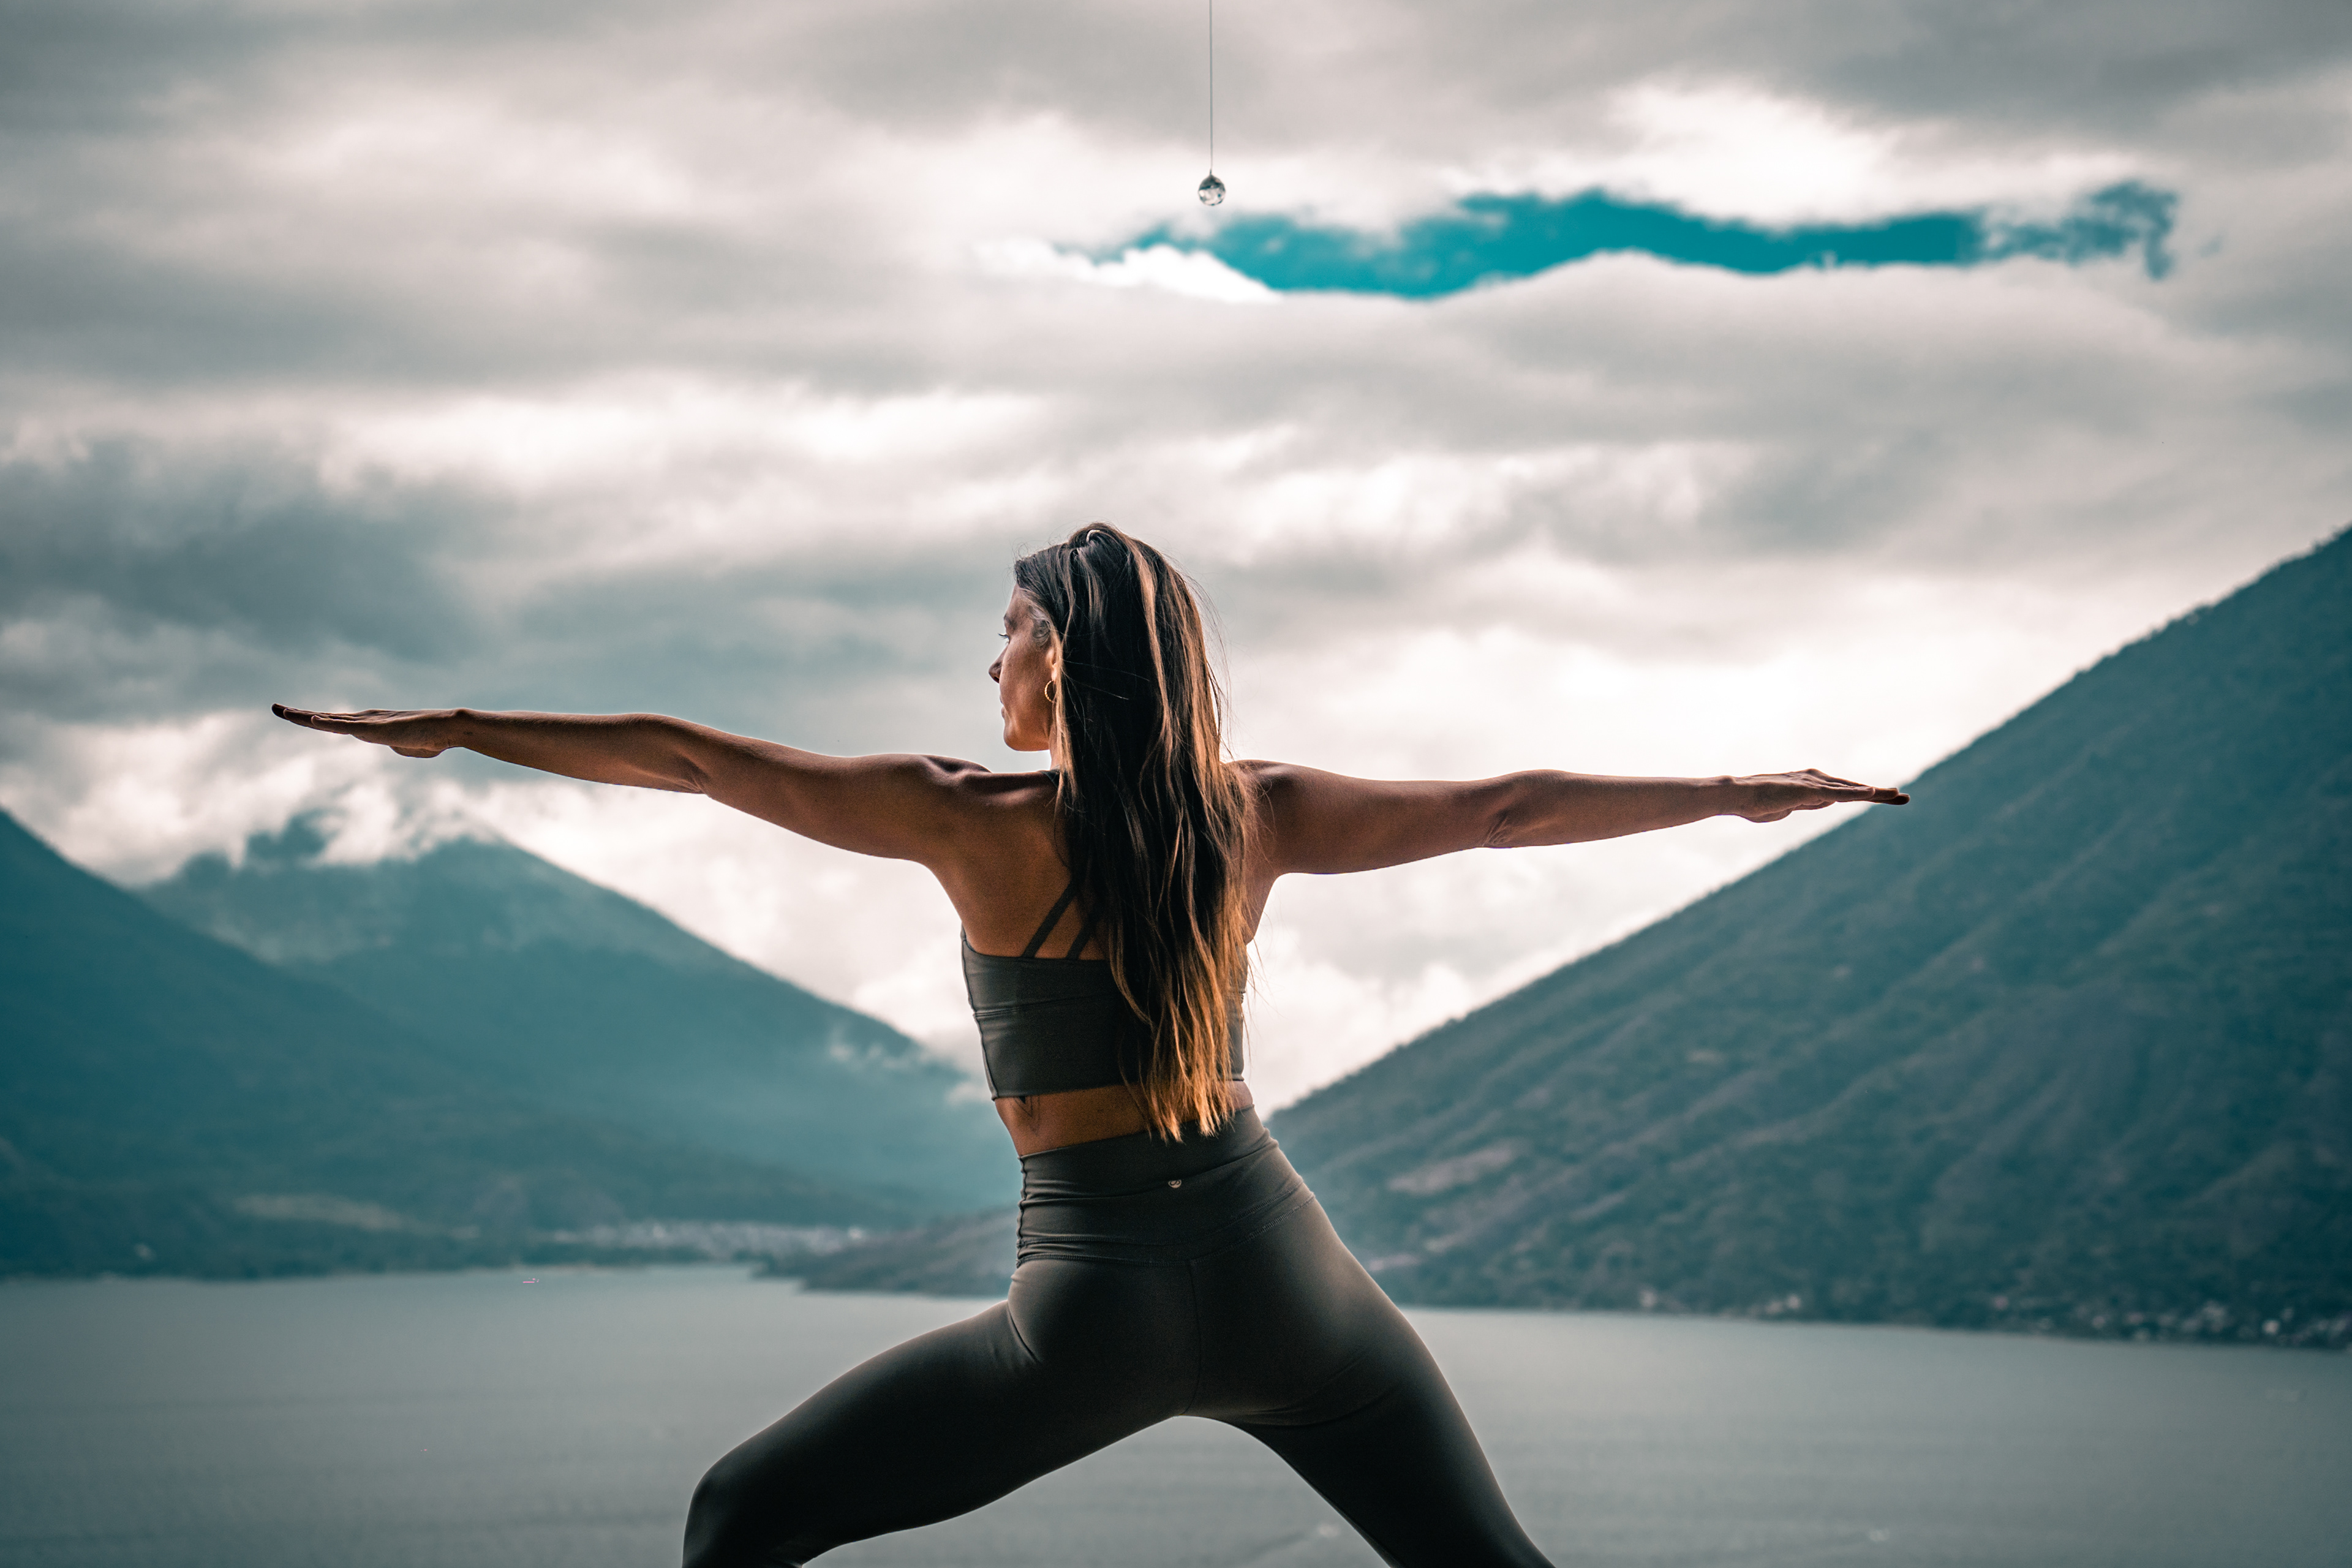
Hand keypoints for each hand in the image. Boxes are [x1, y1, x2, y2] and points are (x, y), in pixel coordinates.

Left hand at [272, 703, 458, 758]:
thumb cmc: (431, 738)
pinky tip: (312, 720)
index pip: (334, 722)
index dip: (314, 719)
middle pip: (324, 718)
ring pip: (329, 720)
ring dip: (304, 716)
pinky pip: (347, 727)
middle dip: (298, 714)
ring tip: (282, 712)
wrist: (447, 729)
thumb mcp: (408, 747)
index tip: (296, 716)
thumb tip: (397, 745)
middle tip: (275, 708)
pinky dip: (328, 723)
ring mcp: (367, 724)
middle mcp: (364, 720)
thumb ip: (397, 746)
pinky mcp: (375, 729)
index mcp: (369, 725)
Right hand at [1729, 768, 1908, 822]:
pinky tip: (1872, 793)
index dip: (1865, 795)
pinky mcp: (1807, 790)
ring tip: (1898, 795)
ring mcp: (1812, 784)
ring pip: (1850, 790)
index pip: (1844, 793)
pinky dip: (1855, 793)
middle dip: (1879, 793)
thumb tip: (1820, 802)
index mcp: (1811, 787)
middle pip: (1853, 789)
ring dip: (1875, 792)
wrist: (1737, 796)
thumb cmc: (1754, 803)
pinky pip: (1836, 793)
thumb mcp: (1786, 808)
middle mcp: (1815, 780)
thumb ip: (1804, 804)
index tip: (1883, 798)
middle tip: (1904, 797)